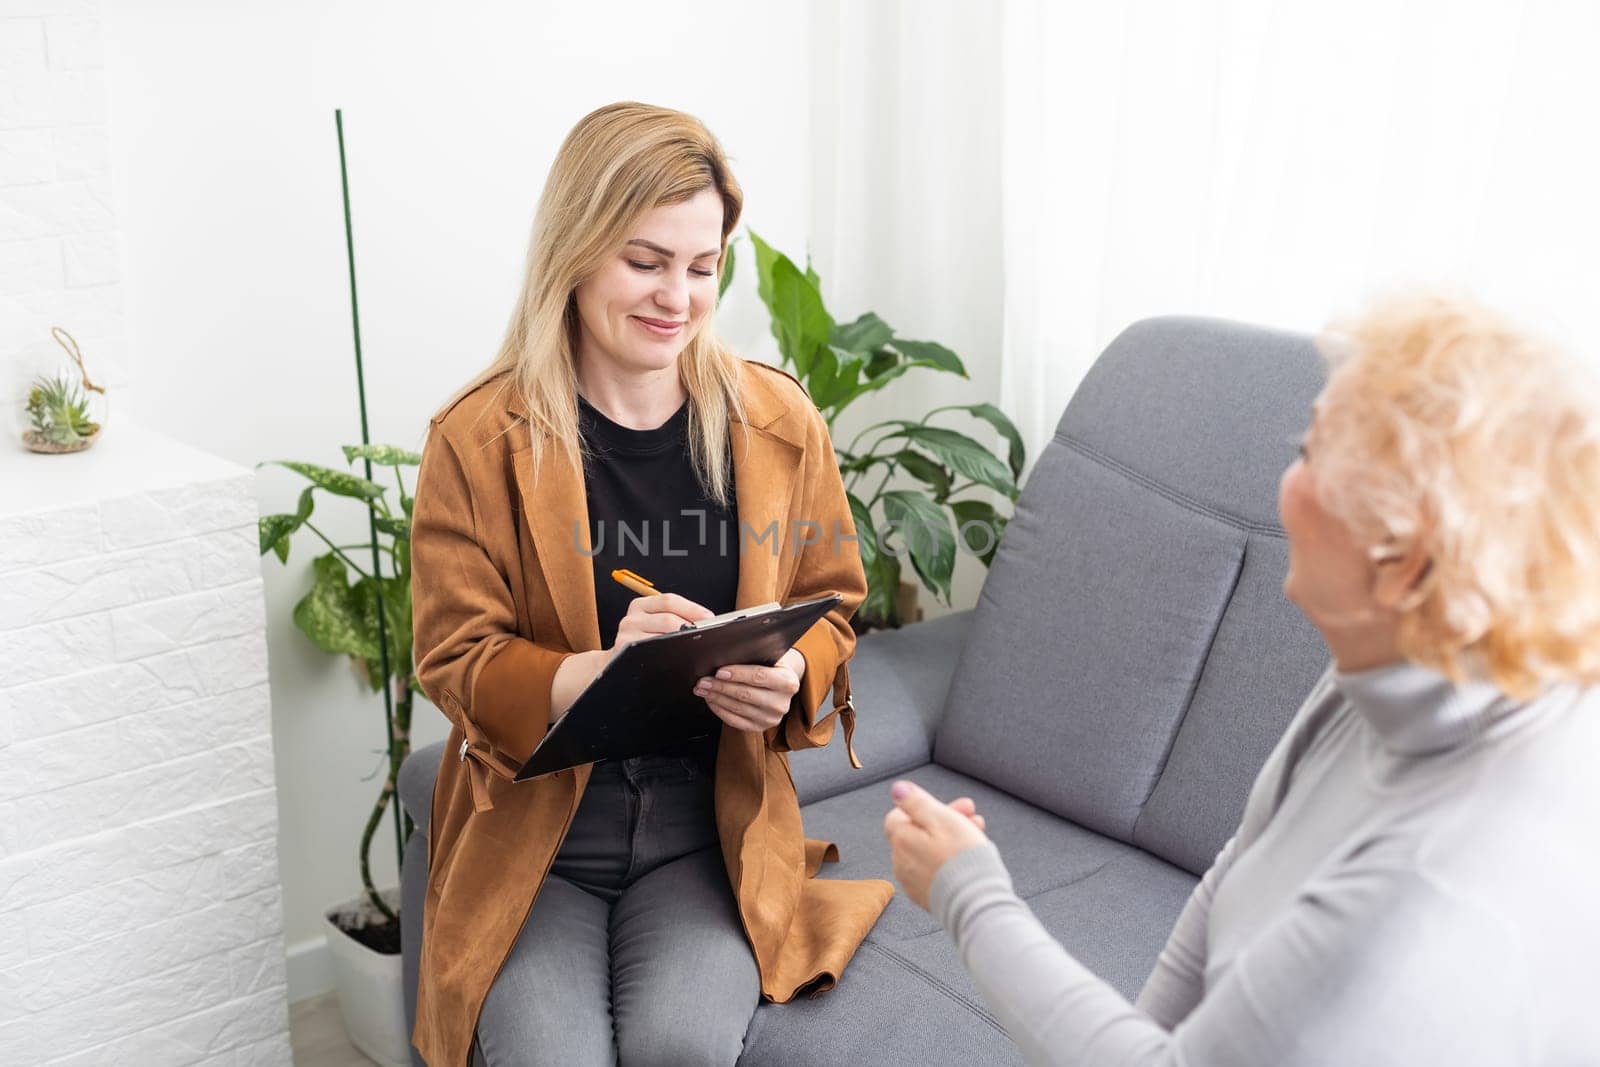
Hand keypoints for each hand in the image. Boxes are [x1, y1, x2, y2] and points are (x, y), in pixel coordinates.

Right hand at [609, 593, 713, 661]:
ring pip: (662, 636)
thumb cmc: (643, 642)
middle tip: (707, 635)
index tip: (709, 617)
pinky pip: (654, 652)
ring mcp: (626, 635)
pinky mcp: (625, 651)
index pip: (669, 600)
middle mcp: (631, 618)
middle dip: (691, 628)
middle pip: (668, 619)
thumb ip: (673, 618)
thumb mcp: (653, 624)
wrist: (616, 664)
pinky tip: (680, 657)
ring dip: (683, 642)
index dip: (692, 608)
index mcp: (641, 605)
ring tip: (697, 646)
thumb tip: (705, 620)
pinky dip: (670, 655)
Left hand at [693, 647, 806, 732]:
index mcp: (788, 682)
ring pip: (737, 707)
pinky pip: (734, 721)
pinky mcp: (760, 728)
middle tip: (703, 680)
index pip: (759, 676)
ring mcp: (771, 718)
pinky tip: (711, 701)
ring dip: (716, 697)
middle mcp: (781, 703)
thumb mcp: (770, 658)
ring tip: (703, 689)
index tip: (719, 671)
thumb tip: (725, 656)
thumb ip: (753, 657)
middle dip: (720, 686)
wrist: (782, 686)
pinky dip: (719, 710)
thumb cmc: (772, 668)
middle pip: (745, 694)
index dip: (737, 674)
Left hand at [883, 780, 990, 910]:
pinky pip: (933, 872)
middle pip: (917, 833)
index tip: (953, 807)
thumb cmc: (960, 858)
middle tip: (973, 817)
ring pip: (928, 852)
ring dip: (949, 841)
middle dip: (945, 821)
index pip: (900, 814)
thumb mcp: (940, 818)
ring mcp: (912, 882)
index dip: (927, 807)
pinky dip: (947, 863)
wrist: (974, 902)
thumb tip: (896, 788)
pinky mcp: (926, 897)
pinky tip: (967, 860)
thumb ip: (915, 802)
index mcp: (901, 839)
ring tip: (978, 837)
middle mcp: (900, 862)